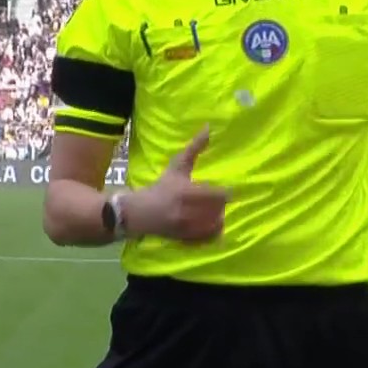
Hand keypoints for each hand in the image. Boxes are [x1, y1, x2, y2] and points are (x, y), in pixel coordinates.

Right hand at [123, 127, 227, 242]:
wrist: (138, 213)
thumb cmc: (160, 186)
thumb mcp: (176, 166)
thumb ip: (194, 148)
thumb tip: (209, 127)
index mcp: (187, 192)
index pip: (219, 194)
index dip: (226, 192)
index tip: (229, 188)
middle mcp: (188, 212)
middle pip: (219, 209)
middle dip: (221, 204)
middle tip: (220, 199)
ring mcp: (187, 228)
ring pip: (216, 224)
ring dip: (218, 216)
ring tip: (214, 210)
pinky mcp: (187, 239)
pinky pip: (209, 238)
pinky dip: (214, 231)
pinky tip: (212, 224)